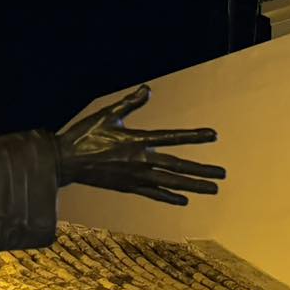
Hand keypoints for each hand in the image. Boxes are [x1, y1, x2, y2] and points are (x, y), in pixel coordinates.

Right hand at [56, 85, 224, 204]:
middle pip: (178, 167)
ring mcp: (137, 177)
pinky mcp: (130, 187)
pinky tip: (184, 200)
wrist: (66, 161)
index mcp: (137, 141)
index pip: (172, 137)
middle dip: (202, 171)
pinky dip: (170, 197)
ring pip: (171, 183)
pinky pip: (154, 194)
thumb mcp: (107, 114)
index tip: (213, 135)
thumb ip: (130, 103)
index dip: (194, 136)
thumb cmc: (85, 134)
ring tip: (213, 189)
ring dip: (194, 187)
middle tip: (223, 174)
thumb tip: (147, 88)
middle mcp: (141, 161)